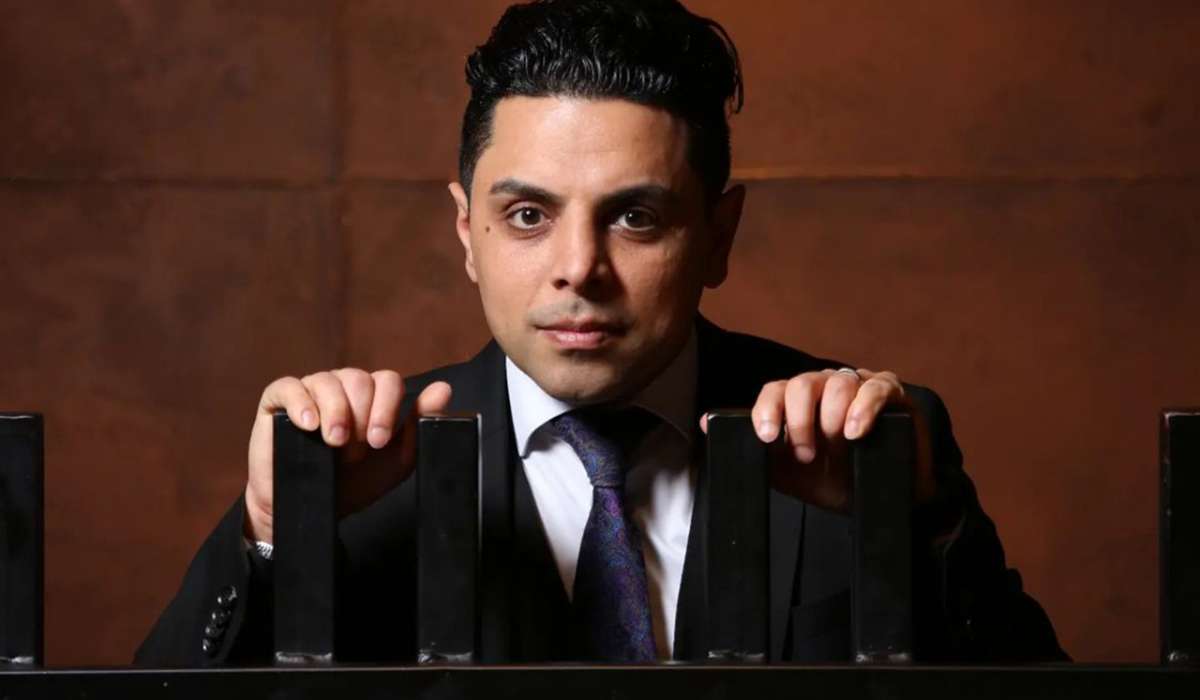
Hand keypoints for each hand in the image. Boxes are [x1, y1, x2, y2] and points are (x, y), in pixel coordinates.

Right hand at [244, 369, 452, 543]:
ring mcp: (310, 390)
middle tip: (356, 449)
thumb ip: (420, 425)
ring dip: (336, 413)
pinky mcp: (277, 401)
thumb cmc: (355, 482)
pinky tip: (308, 425)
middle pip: (359, 378)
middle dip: (362, 415)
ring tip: (334, 443)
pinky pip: (289, 386)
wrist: (312, 508)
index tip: (379, 441)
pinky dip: (301, 403)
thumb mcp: (396, 459)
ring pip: (327, 380)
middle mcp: (342, 387)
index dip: (386, 408)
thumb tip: (443, 389)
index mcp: (372, 397)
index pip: (387, 380)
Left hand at [702, 368, 933, 512]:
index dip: (767, 410)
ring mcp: (858, 385)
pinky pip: (875, 388)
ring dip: (831, 418)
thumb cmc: (832, 480)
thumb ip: (753, 448)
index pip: (775, 390)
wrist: (877, 500)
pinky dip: (863, 408)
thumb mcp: (787, 471)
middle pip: (802, 383)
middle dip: (799, 420)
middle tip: (807, 454)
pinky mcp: (891, 393)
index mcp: (798, 401)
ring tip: (837, 446)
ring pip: (837, 383)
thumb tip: (707, 424)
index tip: (768, 437)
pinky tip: (856, 431)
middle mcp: (825, 386)